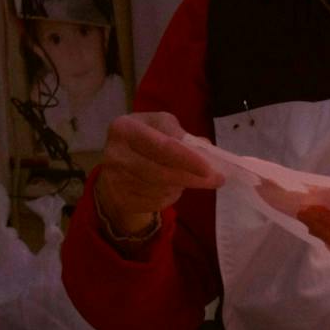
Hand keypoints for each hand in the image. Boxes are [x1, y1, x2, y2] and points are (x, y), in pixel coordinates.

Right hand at [98, 112, 222, 235]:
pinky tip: (170, 189)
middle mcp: (115, 151)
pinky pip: (153, 202)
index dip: (187, 158)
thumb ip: (182, 136)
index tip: (209, 169)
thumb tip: (206, 146)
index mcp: (126, 127)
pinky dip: (168, 197)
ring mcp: (114, 177)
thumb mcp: (161, 128)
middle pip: (160, 171)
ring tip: (188, 180)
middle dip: (191, 178)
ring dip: (179, 187)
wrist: (118, 165)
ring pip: (158, 189)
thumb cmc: (147, 142)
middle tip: (216, 181)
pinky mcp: (119, 197)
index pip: (162, 145)